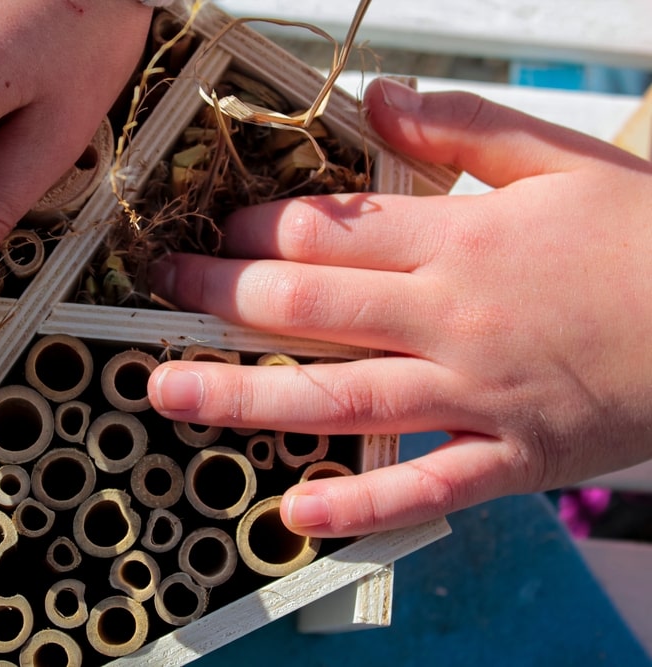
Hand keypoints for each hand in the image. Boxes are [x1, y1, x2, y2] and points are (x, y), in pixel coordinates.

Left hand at [146, 77, 651, 536]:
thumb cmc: (648, 239)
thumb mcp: (562, 159)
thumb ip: (462, 127)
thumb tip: (375, 98)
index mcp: (460, 241)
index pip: (325, 230)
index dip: (252, 229)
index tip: (209, 231)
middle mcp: (451, 319)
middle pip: (307, 306)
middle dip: (219, 296)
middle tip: (161, 290)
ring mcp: (476, 396)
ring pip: (338, 397)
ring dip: (243, 396)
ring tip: (168, 391)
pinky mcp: (511, 459)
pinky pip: (425, 488)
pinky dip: (361, 506)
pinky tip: (297, 515)